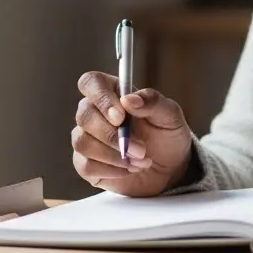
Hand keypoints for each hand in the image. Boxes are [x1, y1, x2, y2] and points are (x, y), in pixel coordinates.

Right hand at [72, 71, 193, 196]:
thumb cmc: (167, 134)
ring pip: (82, 142)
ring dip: (114, 155)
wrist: (171, 167)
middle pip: (84, 115)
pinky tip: (128, 169)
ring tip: (140, 160)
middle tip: (141, 149)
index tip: (120, 116)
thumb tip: (129, 99)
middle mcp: (95, 113)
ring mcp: (88, 138)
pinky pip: (86, 166)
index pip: (91, 83)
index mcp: (114, 93)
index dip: (101, 98)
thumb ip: (153, 102)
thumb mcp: (170, 115)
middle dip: (113, 136)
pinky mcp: (87, 164)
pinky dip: (111, 170)